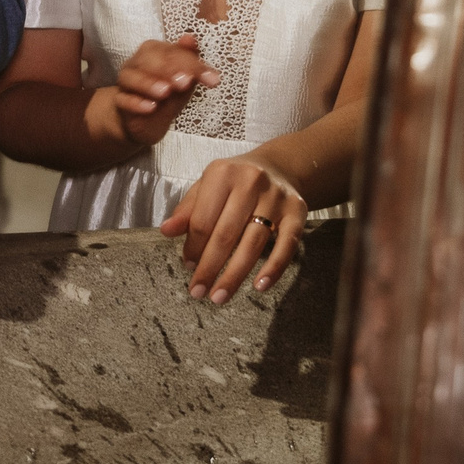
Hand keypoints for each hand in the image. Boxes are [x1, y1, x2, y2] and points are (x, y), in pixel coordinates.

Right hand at [111, 36, 213, 145]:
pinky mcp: (119, 102)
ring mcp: (125, 81)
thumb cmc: (167, 94)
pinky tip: (150, 108)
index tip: (212, 80)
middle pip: (148, 58)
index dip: (192, 64)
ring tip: (165, 92)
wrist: (146, 120)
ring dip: (148, 83)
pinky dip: (136, 102)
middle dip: (168, 69)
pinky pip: (123, 99)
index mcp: (155, 51)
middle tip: (185, 82)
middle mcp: (137, 62)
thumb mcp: (185, 80)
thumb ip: (190, 63)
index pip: (172, 52)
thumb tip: (191, 39)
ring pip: (131, 76)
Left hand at [160, 154, 306, 303]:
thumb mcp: (206, 187)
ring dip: (235, 275)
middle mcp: (250, 182)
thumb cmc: (234, 182)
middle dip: (210, 267)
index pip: (203, 219)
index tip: (188, 267)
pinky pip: (287, 245)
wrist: (277, 167)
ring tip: (219, 296)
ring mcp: (276, 198)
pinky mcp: (298, 212)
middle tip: (198, 292)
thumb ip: (187, 210)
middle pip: (226, 234)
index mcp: (222, 174)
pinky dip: (274, 268)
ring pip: (253, 243)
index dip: (193, 247)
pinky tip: (260, 286)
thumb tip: (165, 231)